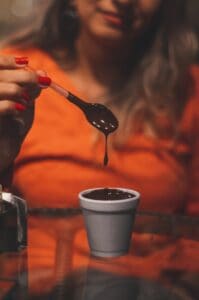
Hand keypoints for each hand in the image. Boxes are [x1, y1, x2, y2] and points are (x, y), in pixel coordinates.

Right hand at [0, 55, 49, 171]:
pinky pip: (0, 108)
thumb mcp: (23, 104)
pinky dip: (11, 106)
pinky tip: (21, 108)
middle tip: (43, 80)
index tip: (26, 62)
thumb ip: (31, 89)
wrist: (3, 150)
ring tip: (27, 100)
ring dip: (17, 90)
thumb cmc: (13, 124)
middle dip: (23, 76)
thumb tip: (43, 73)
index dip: (8, 61)